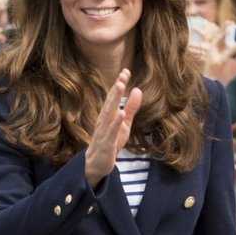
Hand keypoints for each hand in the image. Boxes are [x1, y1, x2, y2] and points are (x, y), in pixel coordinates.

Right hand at [84, 68, 141, 185]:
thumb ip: (131, 108)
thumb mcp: (124, 124)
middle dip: (116, 88)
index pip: (113, 97)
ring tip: (120, 87)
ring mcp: (103, 131)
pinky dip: (115, 122)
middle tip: (122, 75)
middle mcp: (103, 120)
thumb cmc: (110, 141)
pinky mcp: (106, 143)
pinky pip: (111, 131)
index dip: (119, 84)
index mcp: (108, 114)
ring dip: (114, 100)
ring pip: (108, 113)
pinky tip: (120, 114)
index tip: (126, 71)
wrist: (98, 163)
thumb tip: (137, 89)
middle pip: (110, 102)